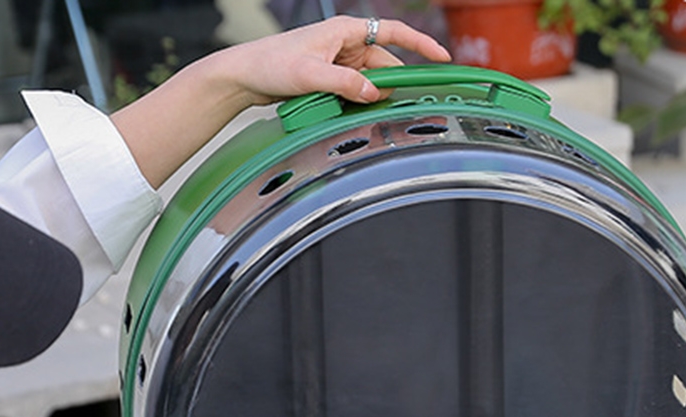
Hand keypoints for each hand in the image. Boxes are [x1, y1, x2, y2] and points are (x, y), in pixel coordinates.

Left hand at [112, 15, 449, 188]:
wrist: (245, 76)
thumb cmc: (271, 65)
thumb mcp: (310, 74)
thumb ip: (344, 84)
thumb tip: (373, 93)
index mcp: (344, 31)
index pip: (392, 33)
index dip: (419, 45)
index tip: (441, 59)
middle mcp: (344, 44)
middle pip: (383, 65)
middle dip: (394, 85)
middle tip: (409, 107)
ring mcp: (337, 63)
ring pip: (368, 82)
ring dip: (372, 99)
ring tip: (377, 117)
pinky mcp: (329, 80)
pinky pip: (353, 93)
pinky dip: (358, 104)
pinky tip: (355, 117)